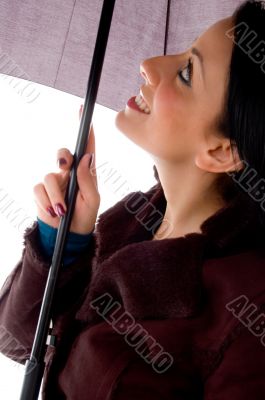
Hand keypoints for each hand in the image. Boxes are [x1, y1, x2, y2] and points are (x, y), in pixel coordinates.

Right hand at [33, 105, 99, 233]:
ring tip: (62, 211)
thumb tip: (86, 157)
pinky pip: (38, 190)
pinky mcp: (42, 193)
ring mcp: (54, 182)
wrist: (69, 235)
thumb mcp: (93, 201)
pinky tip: (54, 212)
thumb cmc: (85, 216)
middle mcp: (69, 174)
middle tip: (65, 166)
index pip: (86, 148)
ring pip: (49, 176)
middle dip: (62, 158)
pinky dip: (46, 202)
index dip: (86, 130)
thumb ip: (88, 180)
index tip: (84, 111)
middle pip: (62, 154)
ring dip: (56, 196)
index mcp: (85, 173)